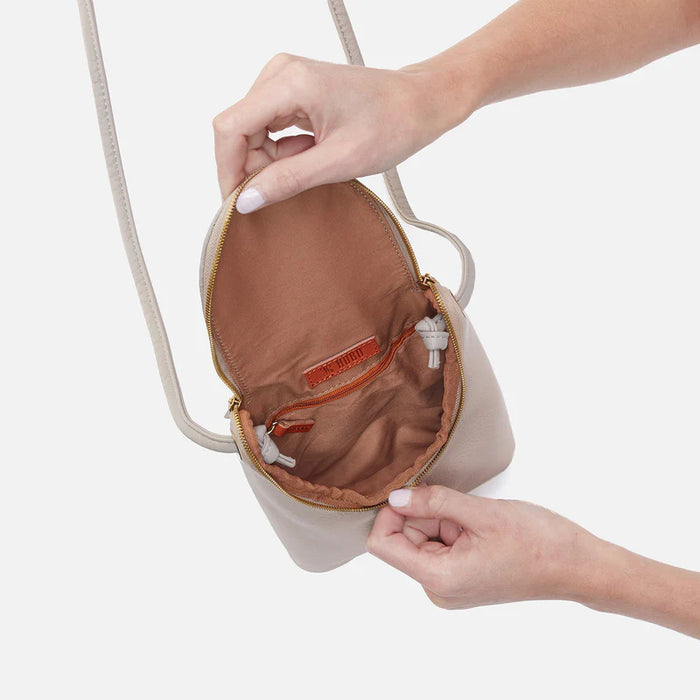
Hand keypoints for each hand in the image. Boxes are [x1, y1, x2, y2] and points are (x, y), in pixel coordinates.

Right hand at [212, 54, 469, 210]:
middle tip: (281, 193)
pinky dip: (284, 152)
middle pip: (239, 130)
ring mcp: (286, 80)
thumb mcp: (338, 161)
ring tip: (311, 168)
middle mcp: (280, 74)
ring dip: (271, 161)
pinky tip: (312, 156)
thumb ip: (287, 180)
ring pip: (253, 132)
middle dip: (253, 167)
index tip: (238, 202)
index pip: (230, 127)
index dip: (228, 169)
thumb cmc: (391, 125)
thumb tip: (245, 201)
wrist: (420, 103)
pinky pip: (270, 129)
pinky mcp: (293, 92)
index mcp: (289, 82)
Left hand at [367, 485, 598, 608]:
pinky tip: (479, 525)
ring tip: (477, 518)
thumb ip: (433, 502)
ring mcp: (450, 585)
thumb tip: (395, 496)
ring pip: (422, 538)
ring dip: (441, 519)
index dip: (391, 513)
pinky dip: (452, 526)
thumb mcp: (481, 513)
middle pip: (403, 539)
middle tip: (462, 507)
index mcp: (439, 579)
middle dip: (424, 514)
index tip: (415, 492)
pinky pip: (439, 544)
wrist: (578, 565)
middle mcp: (438, 589)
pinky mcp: (461, 576)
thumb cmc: (537, 541)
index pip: (383, 544)